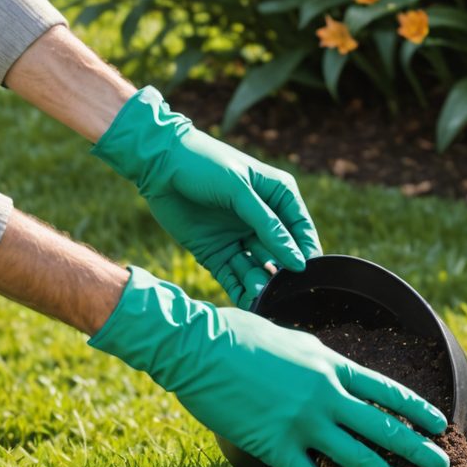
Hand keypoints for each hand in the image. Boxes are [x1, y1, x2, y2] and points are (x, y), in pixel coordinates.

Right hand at [88, 267, 449, 466]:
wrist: (200, 347)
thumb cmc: (239, 335)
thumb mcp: (291, 339)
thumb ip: (317, 359)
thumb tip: (330, 369)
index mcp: (330, 364)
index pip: (386, 391)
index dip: (415, 409)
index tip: (438, 424)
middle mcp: (326, 394)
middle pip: (384, 428)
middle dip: (417, 450)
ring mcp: (304, 422)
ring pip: (358, 459)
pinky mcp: (277, 445)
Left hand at [91, 87, 320, 307]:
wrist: (159, 164)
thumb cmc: (205, 165)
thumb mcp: (239, 190)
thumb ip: (268, 225)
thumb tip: (298, 261)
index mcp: (279, 197)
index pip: (302, 231)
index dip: (306, 254)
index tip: (308, 277)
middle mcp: (263, 221)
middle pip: (281, 255)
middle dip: (283, 274)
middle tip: (283, 292)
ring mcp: (240, 238)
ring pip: (258, 269)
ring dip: (261, 283)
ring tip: (261, 293)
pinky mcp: (217, 253)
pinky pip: (234, 277)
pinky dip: (241, 290)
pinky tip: (248, 302)